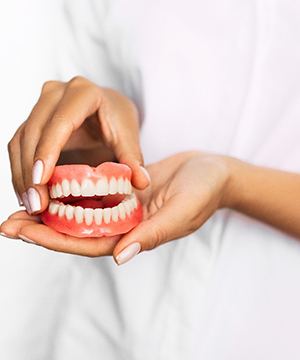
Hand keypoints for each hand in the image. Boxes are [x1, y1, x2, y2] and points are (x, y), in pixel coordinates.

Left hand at [0, 151, 230, 261]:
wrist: (213, 172)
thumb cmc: (203, 192)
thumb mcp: (182, 211)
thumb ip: (153, 234)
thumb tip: (121, 256)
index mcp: (136, 235)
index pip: (88, 243)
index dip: (54, 240)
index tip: (22, 232)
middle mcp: (124, 224)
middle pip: (77, 231)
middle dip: (42, 229)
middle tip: (7, 222)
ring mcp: (123, 207)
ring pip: (81, 212)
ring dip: (51, 209)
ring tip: (20, 203)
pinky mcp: (124, 189)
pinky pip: (93, 193)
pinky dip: (71, 191)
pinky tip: (52, 183)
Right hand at [7, 76, 149, 213]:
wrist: (106, 108)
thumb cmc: (117, 119)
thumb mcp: (128, 136)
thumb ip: (133, 159)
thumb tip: (142, 182)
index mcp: (83, 93)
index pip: (60, 122)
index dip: (48, 151)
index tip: (41, 181)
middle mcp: (56, 94)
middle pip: (34, 132)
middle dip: (31, 171)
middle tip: (36, 204)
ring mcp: (41, 106)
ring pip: (20, 141)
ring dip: (21, 175)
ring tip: (31, 205)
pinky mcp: (32, 120)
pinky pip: (18, 146)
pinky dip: (20, 171)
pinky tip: (28, 193)